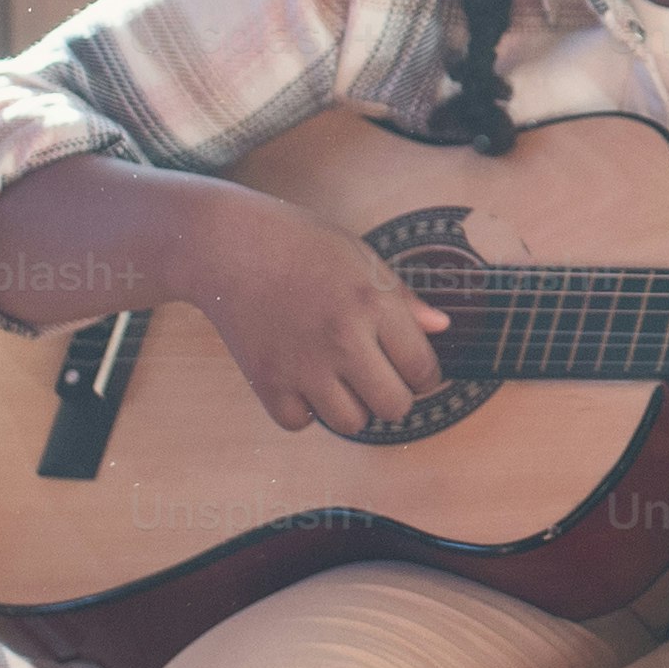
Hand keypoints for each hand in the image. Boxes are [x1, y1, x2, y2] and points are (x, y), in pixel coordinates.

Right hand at [182, 194, 453, 438]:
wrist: (227, 245)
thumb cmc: (300, 244)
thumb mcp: (361, 257)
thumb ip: (402, 298)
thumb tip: (441, 328)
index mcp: (373, 304)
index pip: (423, 368)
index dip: (426, 376)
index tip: (416, 372)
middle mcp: (342, 339)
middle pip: (394, 406)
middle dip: (395, 397)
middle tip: (381, 379)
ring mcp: (302, 365)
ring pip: (352, 423)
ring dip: (353, 407)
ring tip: (342, 380)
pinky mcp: (266, 381)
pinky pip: (300, 423)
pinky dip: (305, 411)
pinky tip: (304, 382)